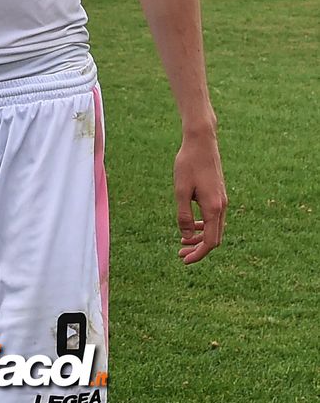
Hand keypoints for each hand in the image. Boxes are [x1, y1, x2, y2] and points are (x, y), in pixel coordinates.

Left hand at [173, 130, 227, 264]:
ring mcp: (222, 200)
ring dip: (200, 237)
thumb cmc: (188, 164)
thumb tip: (186, 235)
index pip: (210, 241)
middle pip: (214, 238)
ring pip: (214, 228)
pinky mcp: (219, 194)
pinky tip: (190, 224)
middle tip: (180, 253)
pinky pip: (213, 217)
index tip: (184, 260)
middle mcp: (222, 206)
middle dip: (198, 248)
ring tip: (182, 240)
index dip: (198, 254)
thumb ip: (183, 215)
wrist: (202, 141)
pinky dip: (203, 225)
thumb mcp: (180, 191)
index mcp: (213, 208)